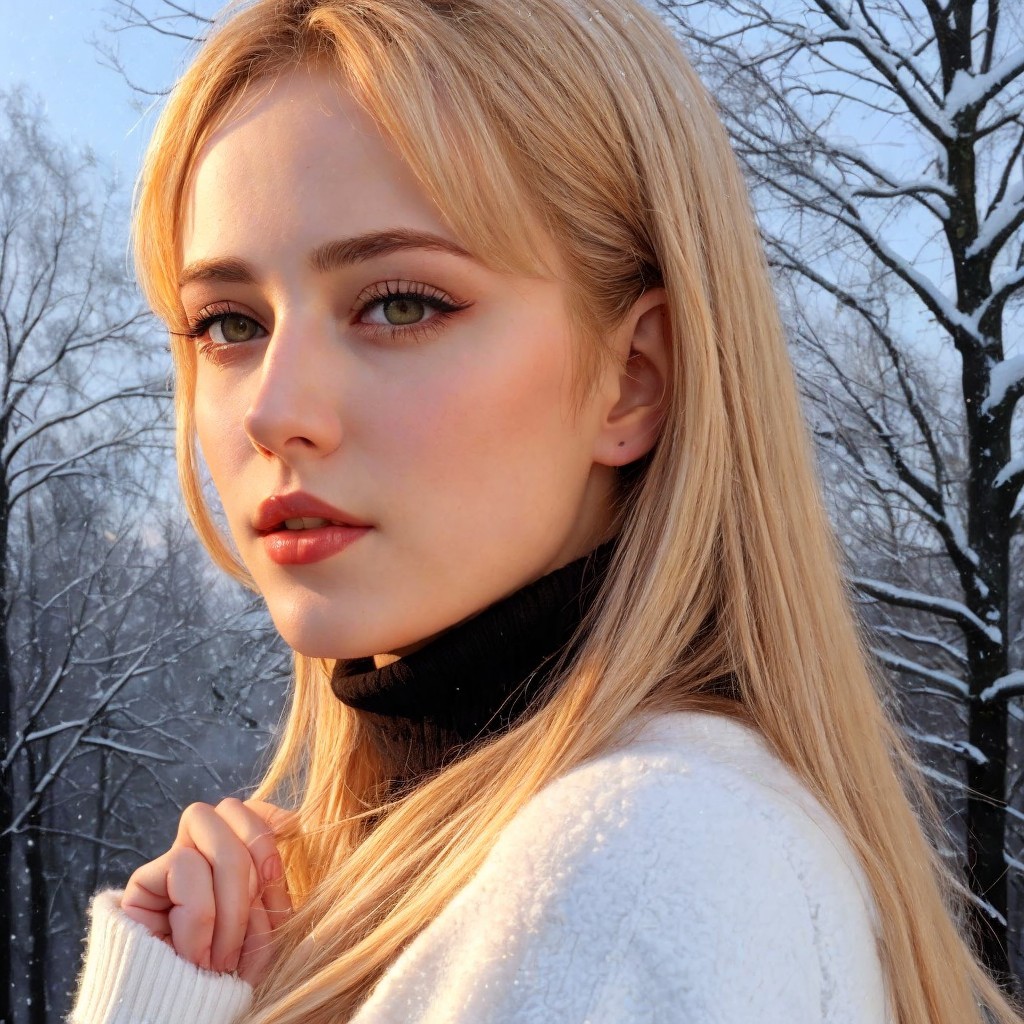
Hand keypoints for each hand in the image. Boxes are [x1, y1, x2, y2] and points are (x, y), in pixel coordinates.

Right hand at [121, 797, 293, 984]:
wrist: (179, 1019)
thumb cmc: (228, 980)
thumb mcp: (265, 932)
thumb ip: (272, 890)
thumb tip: (284, 834)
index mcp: (232, 860)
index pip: (249, 811)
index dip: (268, 815)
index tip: (291, 831)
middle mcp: (200, 854)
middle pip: (229, 807)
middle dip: (258, 848)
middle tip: (265, 901)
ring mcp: (169, 865)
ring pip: (208, 828)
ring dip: (230, 894)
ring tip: (225, 952)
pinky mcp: (142, 884)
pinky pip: (183, 865)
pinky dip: (200, 915)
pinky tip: (198, 955)